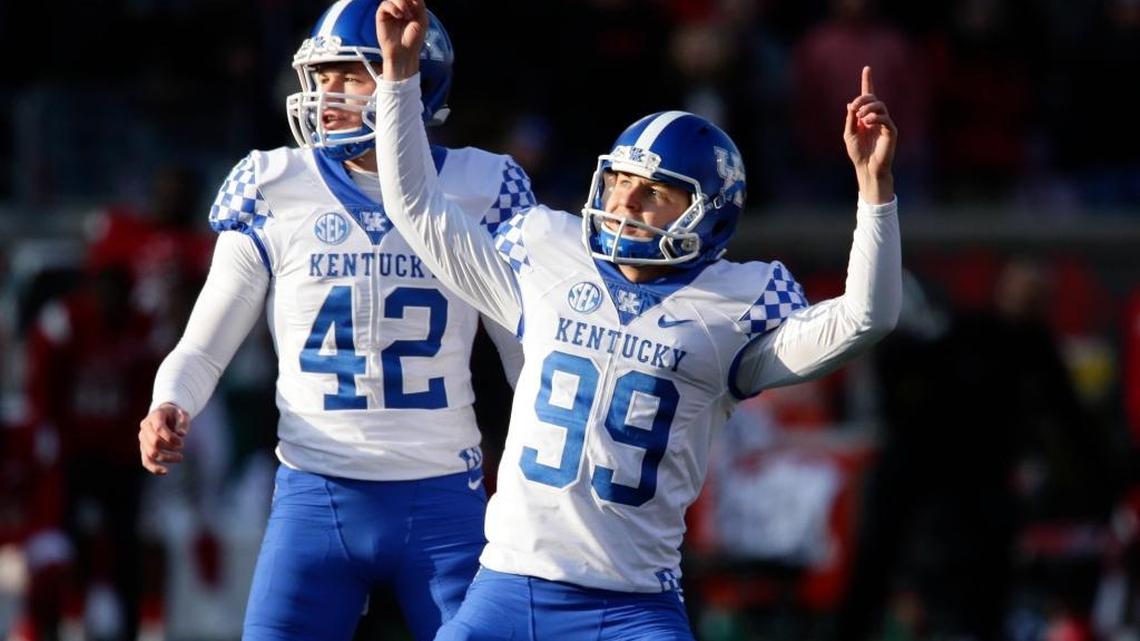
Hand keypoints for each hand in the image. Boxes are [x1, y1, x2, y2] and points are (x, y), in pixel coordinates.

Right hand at [138, 403, 188, 474]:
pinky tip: (165, 472)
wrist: (165, 415)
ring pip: (150, 453)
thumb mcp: (183, 413)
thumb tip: (182, 434)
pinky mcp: (144, 448)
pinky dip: (154, 468)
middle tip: (182, 446)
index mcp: (154, 416)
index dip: (171, 437)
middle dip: (170, 447)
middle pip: (154, 442)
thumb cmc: (175, 414)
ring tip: (180, 458)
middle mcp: (145, 427)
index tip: (181, 442)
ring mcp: (142, 438)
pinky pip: (146, 460)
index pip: (159, 428)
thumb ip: (183, 422)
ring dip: (166, 458)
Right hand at [376, 0, 427, 80]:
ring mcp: (391, 11)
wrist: (404, 52)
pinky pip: (385, 4)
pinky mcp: (382, 15)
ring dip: (402, 3)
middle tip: (411, 10)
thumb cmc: (414, 39)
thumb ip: (419, 4)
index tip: (417, 4)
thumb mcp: (422, 20)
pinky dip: (393, 7)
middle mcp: (400, 7)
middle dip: (407, 0)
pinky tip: (399, 16)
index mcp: (411, 7)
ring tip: (407, 15)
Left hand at [844, 66, 896, 203]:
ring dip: (868, 108)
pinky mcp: (890, 131)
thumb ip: (850, 119)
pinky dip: (875, 117)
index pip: (868, 96)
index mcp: (866, 116)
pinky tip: (867, 122)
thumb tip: (850, 103)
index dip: (868, 81)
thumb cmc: (858, 152)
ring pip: (880, 106)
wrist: (866, 167)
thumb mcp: (849, 134)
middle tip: (854, 109)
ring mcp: (885, 123)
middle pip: (873, 98)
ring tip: (860, 117)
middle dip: (862, 99)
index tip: (867, 68)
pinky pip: (885, 118)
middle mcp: (876, 117)